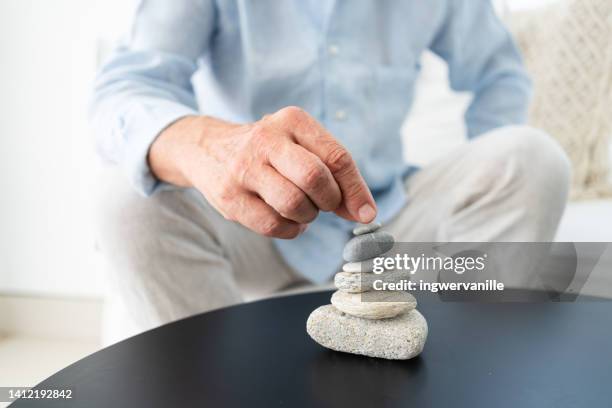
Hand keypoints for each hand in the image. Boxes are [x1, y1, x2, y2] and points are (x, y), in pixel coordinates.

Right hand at [149, 106, 376, 238]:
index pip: (336, 157)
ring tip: (301, 208)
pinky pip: (273, 225)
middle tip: (324, 204)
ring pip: (294, 204)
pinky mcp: (229, 196)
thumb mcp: (299, 145)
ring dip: (307, 216)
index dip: (356, 190)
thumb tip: (363, 212)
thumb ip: (333, 173)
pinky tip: (286, 219)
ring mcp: (244, 168)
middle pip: (315, 178)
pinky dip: (290, 229)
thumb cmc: (268, 152)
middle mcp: (266, 139)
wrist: (206, 148)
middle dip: (328, 201)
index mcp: (292, 121)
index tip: (366, 212)